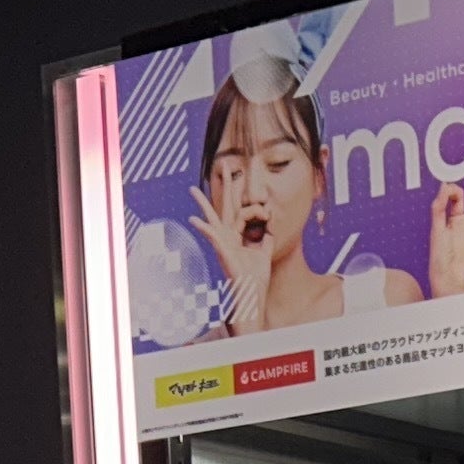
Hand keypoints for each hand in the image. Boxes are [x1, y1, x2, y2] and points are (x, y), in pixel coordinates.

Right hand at [190, 182, 275, 334]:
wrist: (252, 297)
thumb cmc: (256, 278)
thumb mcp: (265, 252)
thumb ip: (267, 236)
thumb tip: (271, 223)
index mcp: (238, 236)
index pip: (242, 212)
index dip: (257, 207)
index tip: (269, 213)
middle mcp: (228, 237)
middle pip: (225, 207)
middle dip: (226, 186)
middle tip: (225, 166)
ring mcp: (224, 244)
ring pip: (213, 219)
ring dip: (203, 204)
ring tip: (192, 190)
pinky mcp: (223, 253)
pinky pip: (213, 238)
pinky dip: (204, 229)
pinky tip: (193, 220)